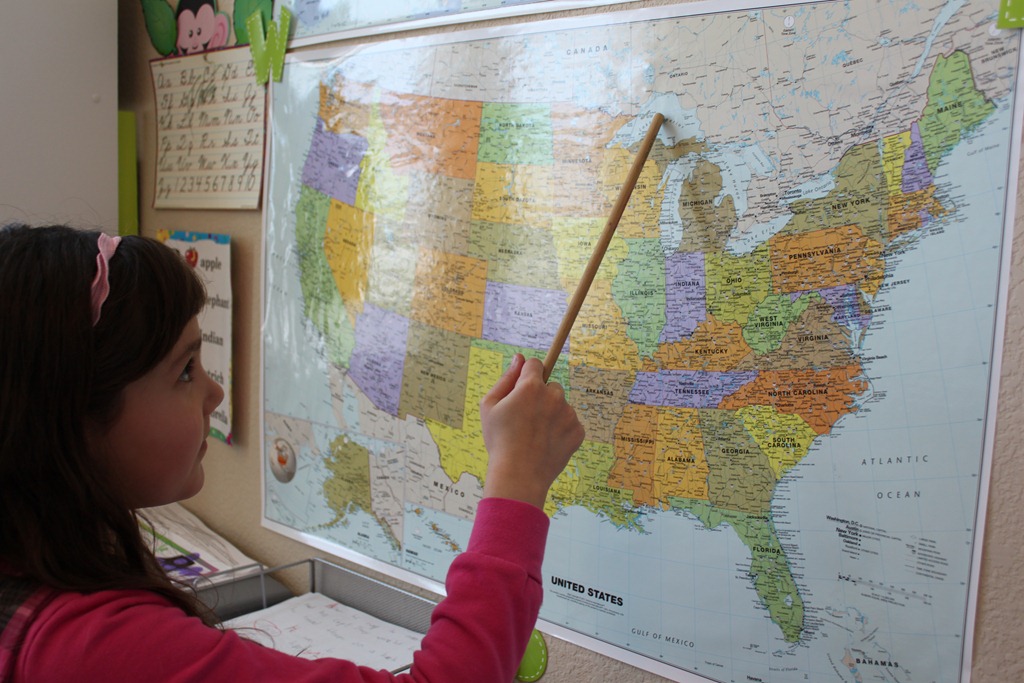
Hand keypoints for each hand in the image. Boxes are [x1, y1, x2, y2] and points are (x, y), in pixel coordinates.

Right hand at [479, 354, 584, 508]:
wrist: (519, 476)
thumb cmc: (499, 440)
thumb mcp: (490, 406)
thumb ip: (506, 378)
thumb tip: (519, 358)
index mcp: (531, 387)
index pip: (535, 364)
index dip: (526, 376)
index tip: (521, 390)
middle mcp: (553, 396)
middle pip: (550, 385)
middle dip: (539, 396)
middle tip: (525, 420)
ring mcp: (568, 414)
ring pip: (560, 405)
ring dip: (551, 414)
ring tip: (535, 436)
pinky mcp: (578, 431)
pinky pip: (570, 423)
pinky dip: (561, 430)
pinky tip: (546, 444)